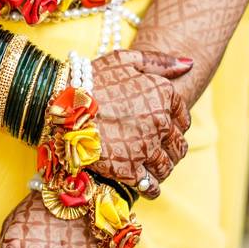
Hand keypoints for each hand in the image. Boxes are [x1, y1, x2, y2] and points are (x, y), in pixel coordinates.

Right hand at [87, 49, 191, 198]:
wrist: (58, 105)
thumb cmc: (88, 79)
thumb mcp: (124, 59)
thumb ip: (159, 61)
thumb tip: (189, 64)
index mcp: (163, 94)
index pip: (183, 118)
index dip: (175, 125)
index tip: (164, 130)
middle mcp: (161, 121)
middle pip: (179, 144)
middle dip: (170, 149)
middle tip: (156, 151)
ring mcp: (146, 147)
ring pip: (167, 165)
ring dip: (161, 168)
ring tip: (149, 169)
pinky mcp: (129, 169)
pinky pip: (150, 185)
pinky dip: (150, 188)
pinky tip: (143, 186)